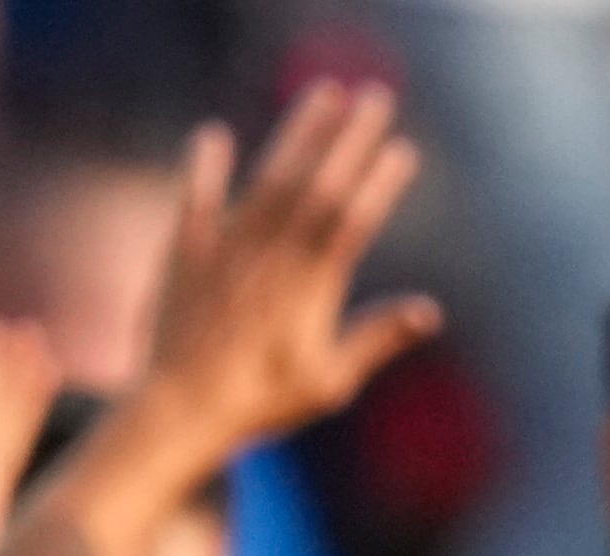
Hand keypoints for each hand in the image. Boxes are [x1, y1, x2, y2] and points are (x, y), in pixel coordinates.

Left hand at [142, 82, 441, 449]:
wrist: (180, 408)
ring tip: (324, 93)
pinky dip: (204, 166)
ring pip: (270, 177)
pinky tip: (214, 134)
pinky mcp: (184, 250)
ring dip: (298, 131)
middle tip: (377, 95)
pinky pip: (196, 198)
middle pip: (318, 183)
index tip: (402, 150)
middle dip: (351, 137)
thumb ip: (377, 337)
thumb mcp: (332, 381)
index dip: (380, 182)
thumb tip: (429, 311)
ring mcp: (227, 247)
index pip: (353, 219)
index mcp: (312, 285)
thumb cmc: (262, 403)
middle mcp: (271, 255)